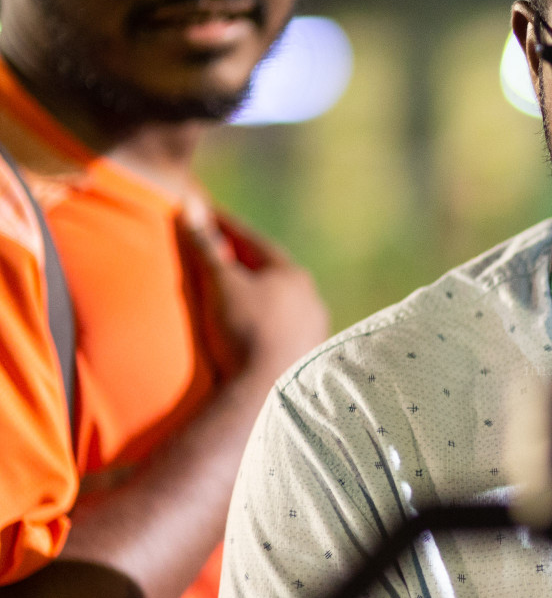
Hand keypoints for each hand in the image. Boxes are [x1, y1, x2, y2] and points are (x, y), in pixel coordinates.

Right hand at [178, 198, 329, 385]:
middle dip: (242, 259)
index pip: (254, 242)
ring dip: (255, 293)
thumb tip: (191, 206)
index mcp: (293, 276)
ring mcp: (313, 329)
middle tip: (217, 248)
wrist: (262, 391)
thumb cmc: (242, 331)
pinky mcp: (307, 355)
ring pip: (279, 302)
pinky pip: (281, 327)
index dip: (225, 227)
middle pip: (270, 272)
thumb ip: (207, 245)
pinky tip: (250, 326)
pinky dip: (263, 320)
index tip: (204, 215)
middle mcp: (311, 299)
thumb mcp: (220, 284)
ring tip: (232, 289)